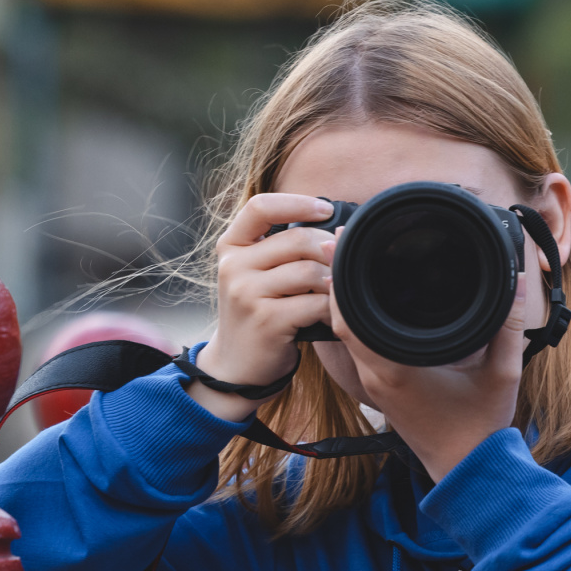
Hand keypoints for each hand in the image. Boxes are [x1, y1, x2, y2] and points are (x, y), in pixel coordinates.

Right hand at [188, 193, 337, 421]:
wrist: (237, 366)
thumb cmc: (257, 313)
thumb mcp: (255, 274)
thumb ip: (279, 248)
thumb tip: (334, 228)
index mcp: (230, 247)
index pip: (261, 207)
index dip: (297, 203)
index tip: (325, 209)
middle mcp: (233, 266)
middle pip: (297, 240)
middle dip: (328, 251)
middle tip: (340, 266)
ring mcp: (246, 294)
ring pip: (310, 271)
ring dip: (332, 283)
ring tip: (335, 293)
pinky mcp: (266, 320)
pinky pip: (315, 303)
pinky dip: (331, 309)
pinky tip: (331, 316)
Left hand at [327, 230, 549, 479]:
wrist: (468, 469)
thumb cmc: (481, 426)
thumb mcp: (503, 372)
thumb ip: (509, 325)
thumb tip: (516, 279)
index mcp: (396, 370)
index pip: (348, 318)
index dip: (341, 280)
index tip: (345, 247)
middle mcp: (377, 376)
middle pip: (338, 320)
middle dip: (337, 281)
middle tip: (343, 244)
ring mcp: (374, 384)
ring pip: (343, 334)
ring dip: (343, 300)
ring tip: (350, 262)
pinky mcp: (380, 388)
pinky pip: (356, 347)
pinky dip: (355, 321)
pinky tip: (367, 298)